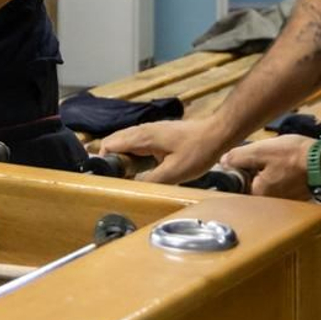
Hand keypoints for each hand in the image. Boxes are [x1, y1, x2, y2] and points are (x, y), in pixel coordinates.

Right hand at [96, 118, 231, 184]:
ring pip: (126, 140)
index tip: (105, 177)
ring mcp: (152, 130)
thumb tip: (132, 189)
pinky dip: (132, 153)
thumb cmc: (198, 151)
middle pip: (115, 141)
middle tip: (114, 179)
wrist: (217, 133)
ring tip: (124, 175)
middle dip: (110, 159)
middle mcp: (144, 130)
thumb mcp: (175, 172)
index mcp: (143, 137)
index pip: (111, 144)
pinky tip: (140, 167)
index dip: (103, 159)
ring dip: (122, 156)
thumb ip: (151, 180)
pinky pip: (137, 142)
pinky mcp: (159, 134)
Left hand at [220, 135, 314, 199]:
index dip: (238, 169)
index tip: (241, 160)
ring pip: (267, 184)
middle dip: (254, 170)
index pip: (238, 184)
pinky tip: (286, 163)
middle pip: (253, 185)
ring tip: (277, 158)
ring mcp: (285, 200)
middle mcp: (271, 202)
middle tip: (263, 156)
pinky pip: (281, 185)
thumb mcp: (260, 150)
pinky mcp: (296, 195)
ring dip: (268, 172)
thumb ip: (238, 157)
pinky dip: (280, 175)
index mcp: (259, 193)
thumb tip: (222, 161)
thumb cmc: (293, 155)